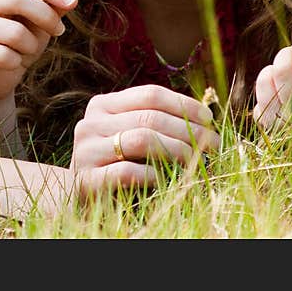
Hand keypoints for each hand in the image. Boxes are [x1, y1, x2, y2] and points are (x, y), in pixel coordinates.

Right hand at [0, 0, 77, 103]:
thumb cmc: (19, 45)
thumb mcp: (40, 24)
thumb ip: (52, 9)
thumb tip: (70, 1)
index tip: (73, 3)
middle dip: (46, 16)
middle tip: (58, 31)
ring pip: (14, 32)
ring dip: (31, 45)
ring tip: (28, 51)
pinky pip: (3, 55)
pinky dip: (16, 62)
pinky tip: (13, 63)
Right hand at [69, 85, 219, 199]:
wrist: (78, 196)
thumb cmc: (114, 163)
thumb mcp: (128, 135)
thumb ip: (153, 122)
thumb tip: (205, 119)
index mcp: (102, 105)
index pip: (150, 94)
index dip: (184, 104)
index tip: (209, 119)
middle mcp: (90, 123)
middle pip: (150, 117)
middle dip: (189, 130)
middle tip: (213, 145)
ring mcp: (85, 151)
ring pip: (141, 140)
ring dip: (177, 150)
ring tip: (197, 162)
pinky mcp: (86, 180)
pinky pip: (128, 171)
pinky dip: (155, 175)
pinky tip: (169, 180)